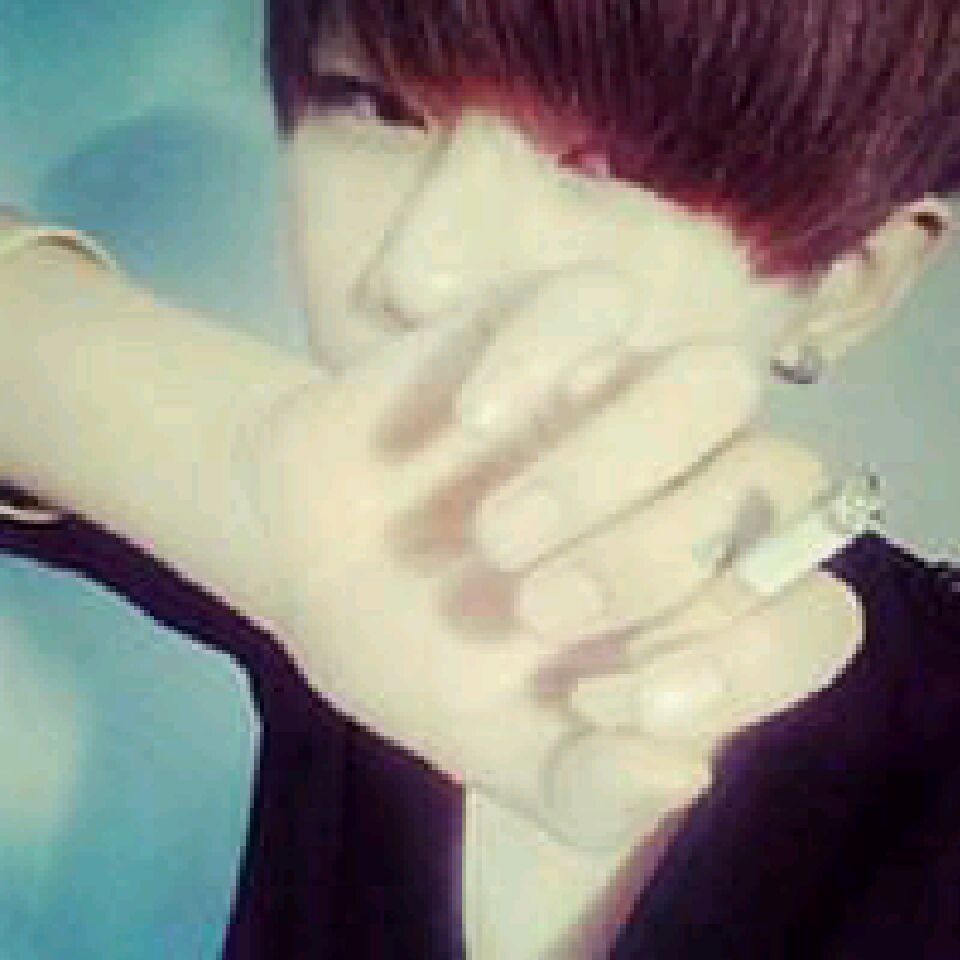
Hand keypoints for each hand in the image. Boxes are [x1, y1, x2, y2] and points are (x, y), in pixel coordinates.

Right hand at [244, 264, 862, 848]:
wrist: (308, 550)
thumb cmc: (415, 646)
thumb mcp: (495, 751)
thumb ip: (589, 792)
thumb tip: (682, 770)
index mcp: (702, 599)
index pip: (815, 619)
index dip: (746, 664)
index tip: (607, 703)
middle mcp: (690, 486)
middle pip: (769, 492)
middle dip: (652, 565)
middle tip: (531, 608)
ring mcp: (627, 394)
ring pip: (713, 383)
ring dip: (609, 467)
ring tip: (498, 532)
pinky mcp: (553, 325)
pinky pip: (595, 300)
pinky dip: (539, 358)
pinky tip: (468, 422)